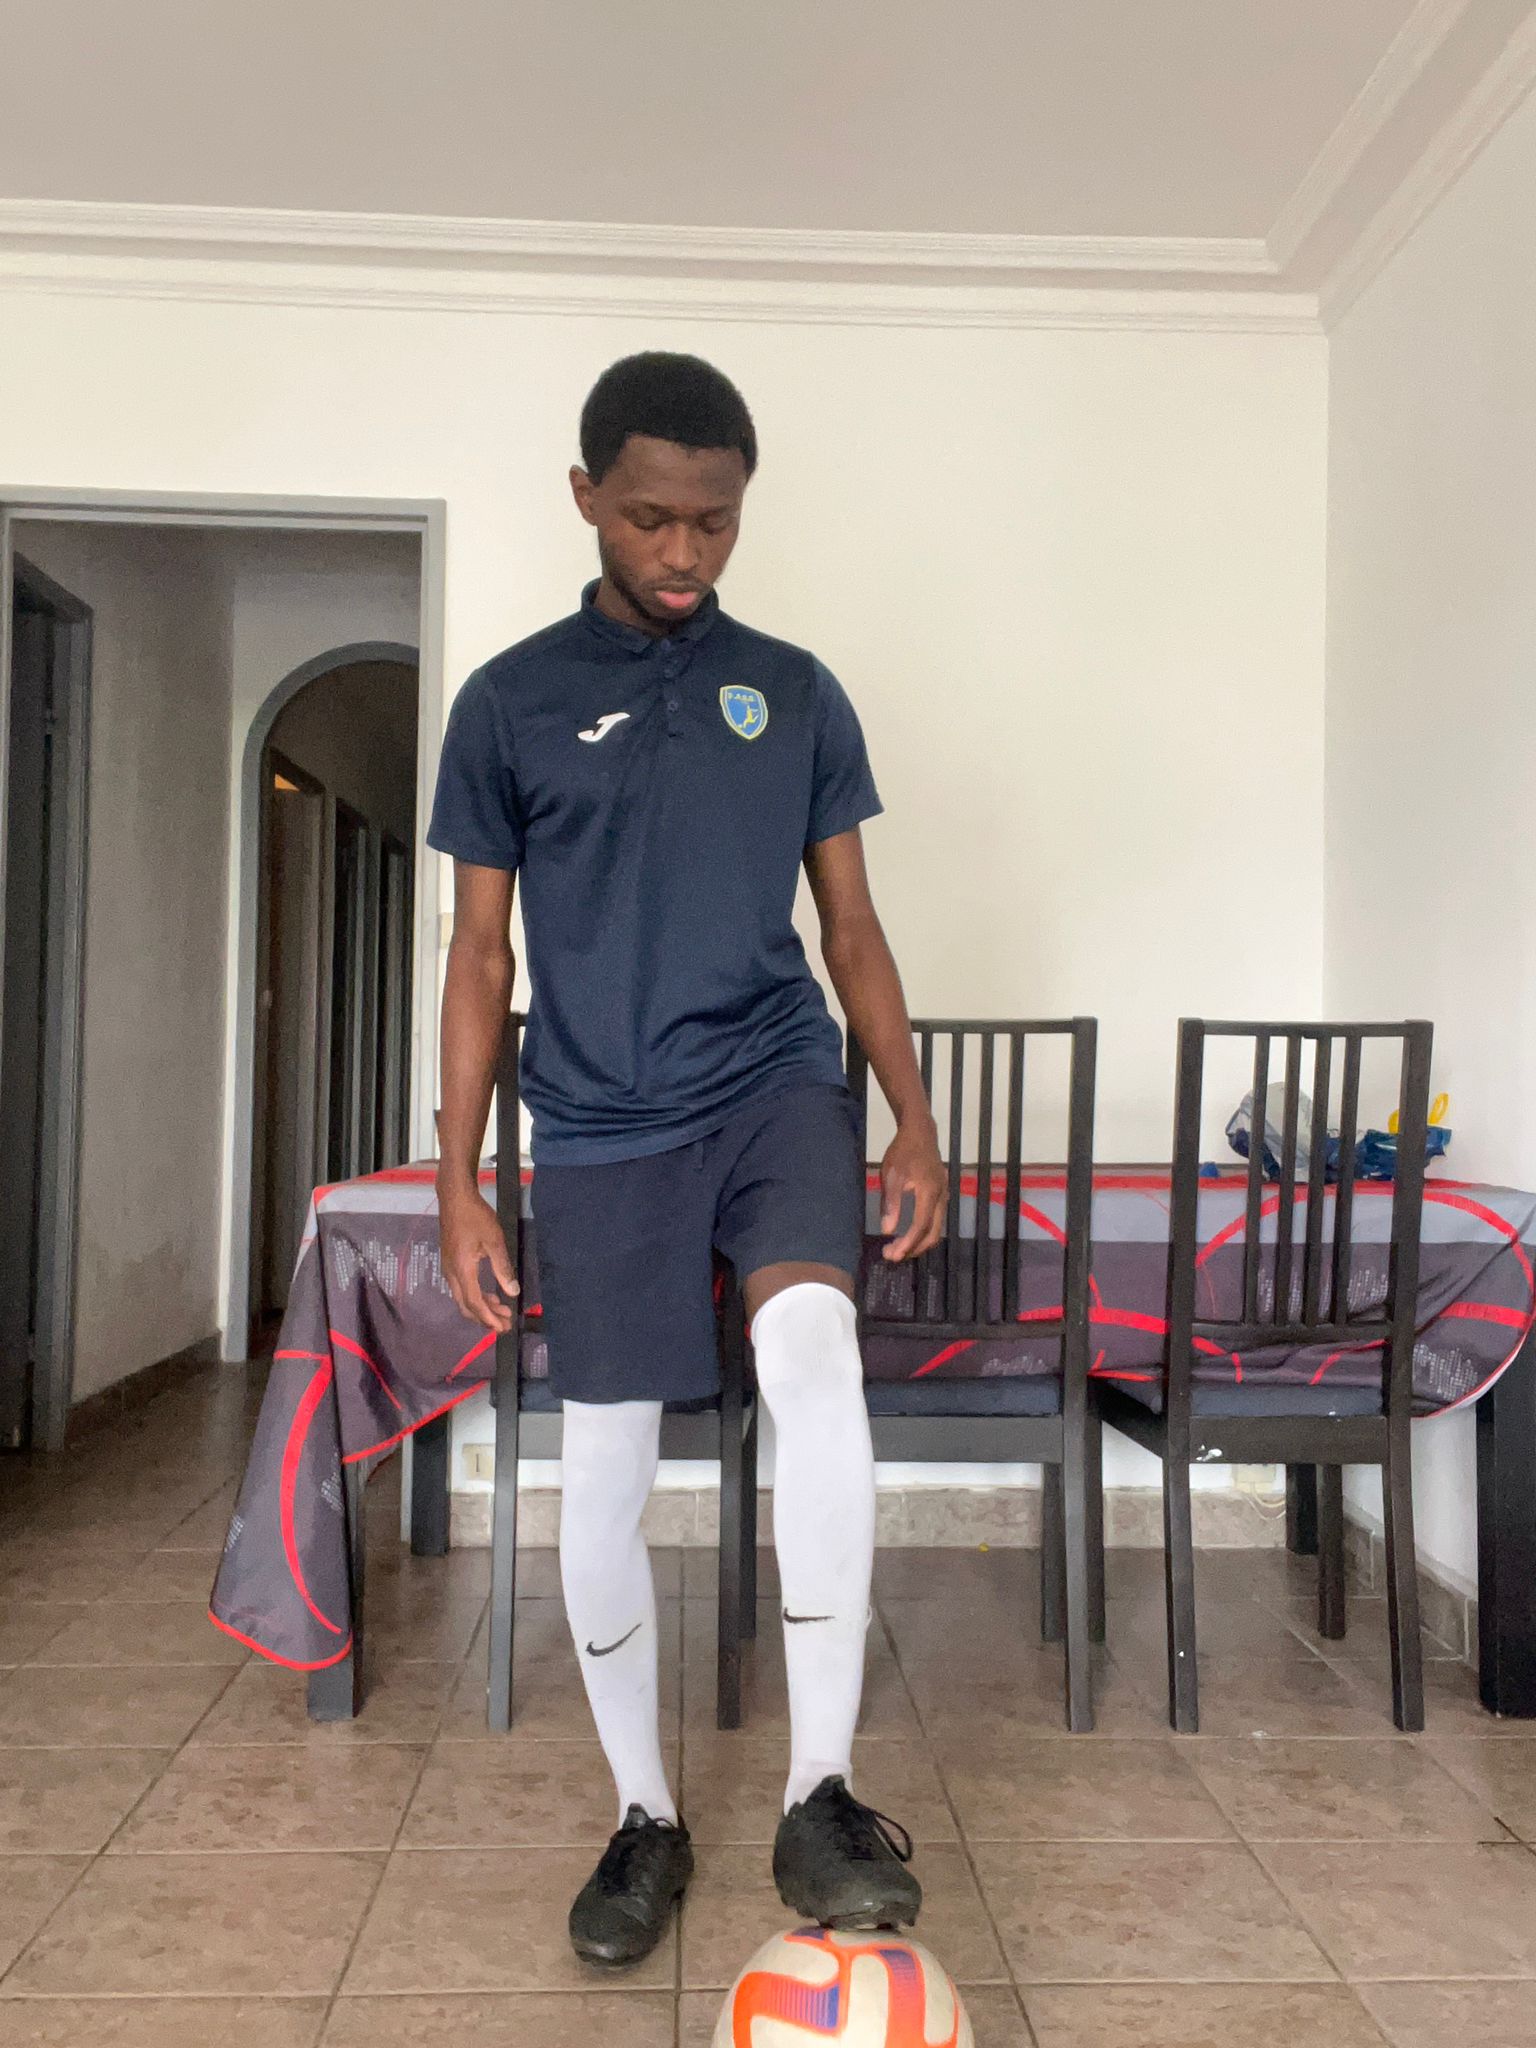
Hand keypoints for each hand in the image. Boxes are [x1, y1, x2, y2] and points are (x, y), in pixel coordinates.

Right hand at [438, 1180, 518, 1331]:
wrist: (454, 1198)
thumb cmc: (475, 1216)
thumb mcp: (494, 1241)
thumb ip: (503, 1268)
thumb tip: (512, 1292)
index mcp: (462, 1270)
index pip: (475, 1303)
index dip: (488, 1318)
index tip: (502, 1328)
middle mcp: (451, 1273)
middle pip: (466, 1306)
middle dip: (485, 1318)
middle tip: (504, 1324)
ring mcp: (448, 1268)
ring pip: (463, 1298)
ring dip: (482, 1307)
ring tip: (501, 1310)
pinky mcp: (450, 1262)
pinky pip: (461, 1288)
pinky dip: (476, 1296)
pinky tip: (490, 1294)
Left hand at [880, 1117, 947, 1261]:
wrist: (920, 1131)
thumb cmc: (903, 1151)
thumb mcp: (891, 1175)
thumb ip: (891, 1203)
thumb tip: (888, 1230)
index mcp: (930, 1193)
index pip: (920, 1227)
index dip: (908, 1244)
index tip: (893, 1255)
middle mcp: (941, 1198)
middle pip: (932, 1233)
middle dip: (914, 1248)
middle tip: (893, 1256)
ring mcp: (944, 1196)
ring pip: (936, 1228)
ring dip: (918, 1242)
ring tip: (898, 1248)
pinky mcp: (941, 1194)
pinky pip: (936, 1220)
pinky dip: (923, 1232)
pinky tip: (908, 1234)